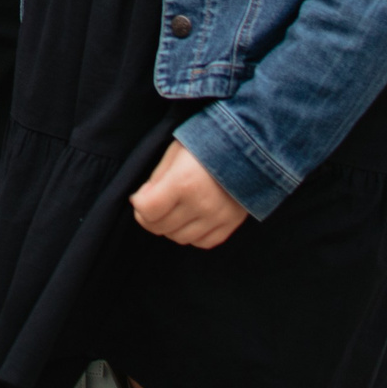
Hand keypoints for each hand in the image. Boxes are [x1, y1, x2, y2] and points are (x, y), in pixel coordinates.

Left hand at [130, 139, 247, 248]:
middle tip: (153, 205)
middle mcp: (200, 204)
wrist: (248, 146)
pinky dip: (192, 235)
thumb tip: (142, 201)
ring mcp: (217, 217)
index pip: (148, 210)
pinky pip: (204, 242)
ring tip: (172, 211)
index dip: (139, 204)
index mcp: (182, 182)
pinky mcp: (231, 224)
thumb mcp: (174, 153)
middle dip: (150, 217)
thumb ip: (156, 179)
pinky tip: (190, 220)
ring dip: (170, 227)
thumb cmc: (206, 145)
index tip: (141, 196)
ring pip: (180, 238)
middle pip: (161, 227)